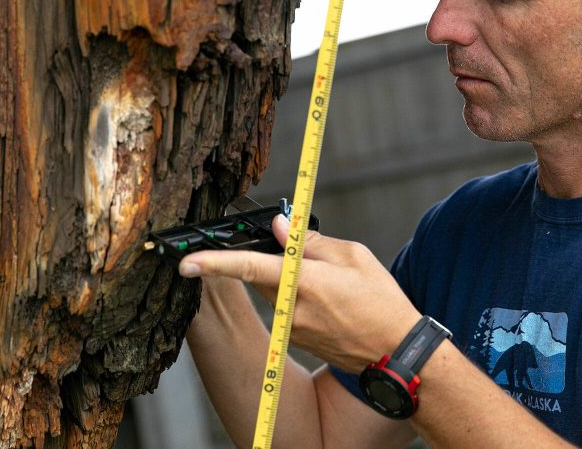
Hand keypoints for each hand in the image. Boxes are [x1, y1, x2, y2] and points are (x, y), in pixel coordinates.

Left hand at [179, 215, 420, 372]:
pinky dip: (297, 294)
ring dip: (289, 277)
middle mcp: (290, 308)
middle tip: (304, 251)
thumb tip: (281, 227)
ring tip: (332, 283)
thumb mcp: (353, 256)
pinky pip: (285, 306)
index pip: (248, 266)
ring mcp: (291, 328)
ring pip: (273, 289)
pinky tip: (330, 299)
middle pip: (260, 273)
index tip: (185, 262)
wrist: (396, 354)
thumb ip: (311, 241)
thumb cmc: (380, 301)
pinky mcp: (296, 339)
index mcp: (303, 282)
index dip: (213, 262)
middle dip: (272, 257)